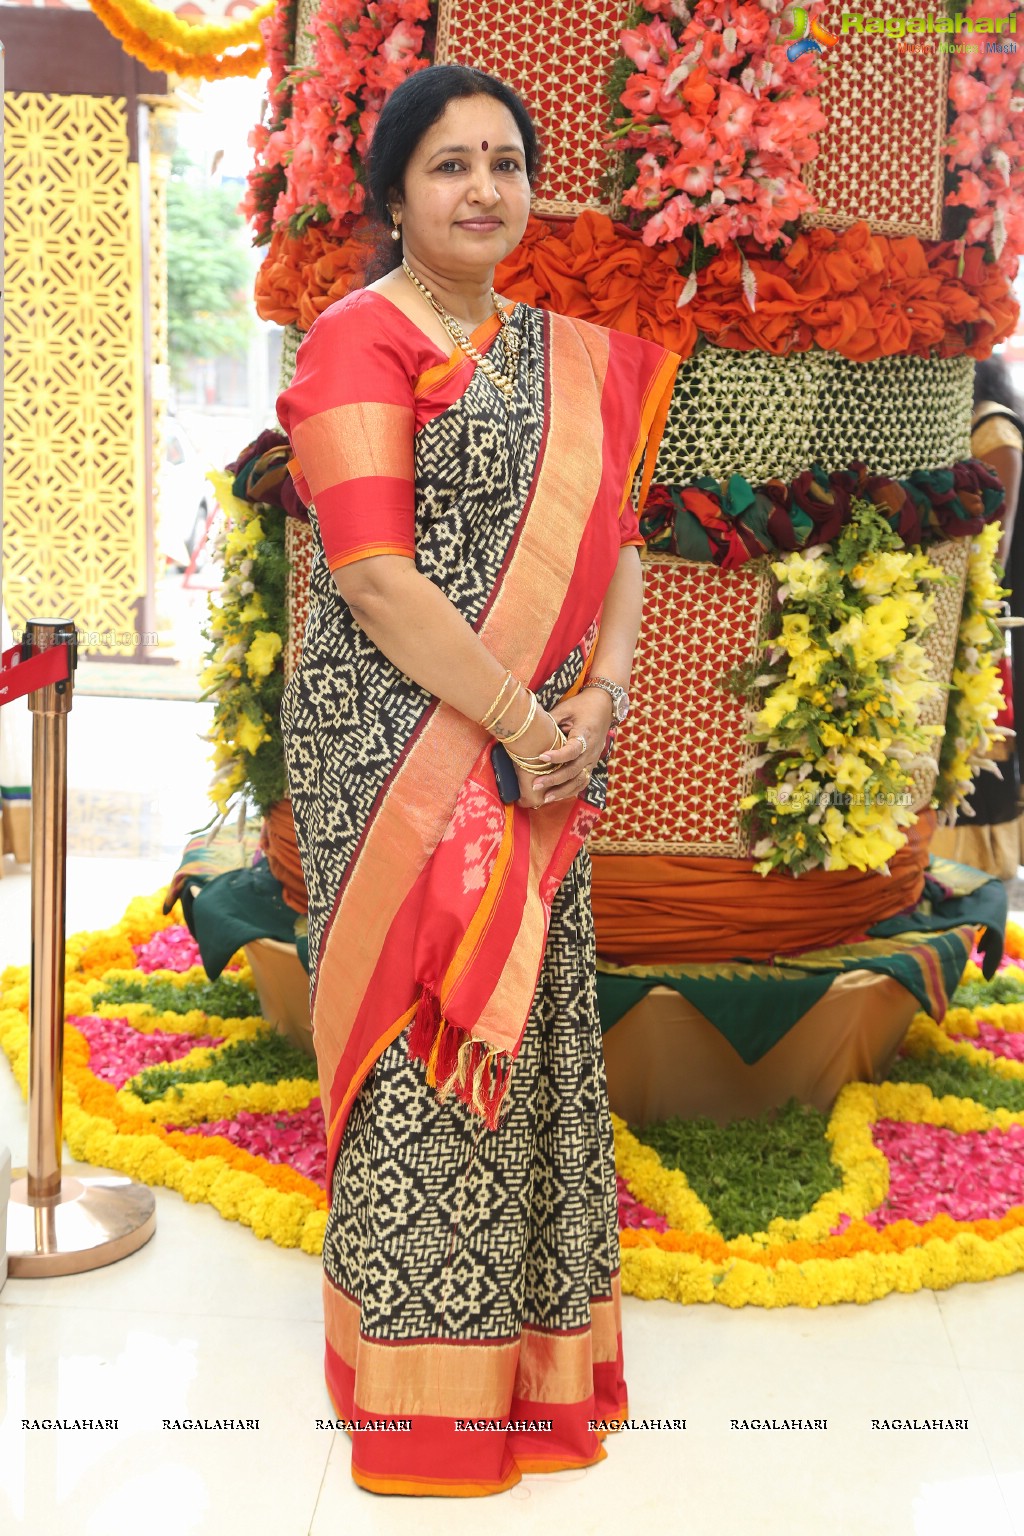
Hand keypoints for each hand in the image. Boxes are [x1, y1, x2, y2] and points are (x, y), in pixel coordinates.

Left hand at [513, 687, 613, 809]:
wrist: (605, 705)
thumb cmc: (582, 705)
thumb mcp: (566, 708)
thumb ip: (550, 720)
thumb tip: (528, 729)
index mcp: (586, 735)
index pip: (572, 750)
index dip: (558, 756)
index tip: (541, 756)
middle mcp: (591, 751)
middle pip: (574, 770)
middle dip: (554, 780)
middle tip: (536, 785)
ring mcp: (592, 760)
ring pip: (579, 781)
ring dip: (562, 791)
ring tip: (544, 798)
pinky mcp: (591, 765)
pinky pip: (582, 782)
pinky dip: (570, 791)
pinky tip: (555, 797)